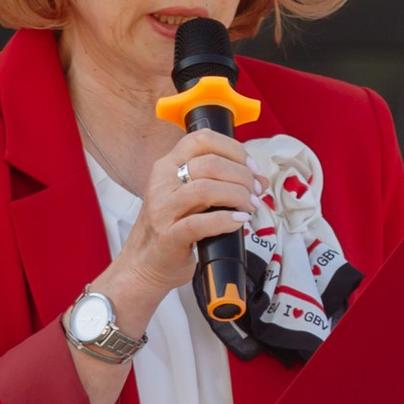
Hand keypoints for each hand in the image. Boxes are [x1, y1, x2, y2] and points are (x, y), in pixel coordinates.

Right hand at [105, 127, 260, 335]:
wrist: (143, 265)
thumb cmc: (171, 229)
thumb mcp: (193, 199)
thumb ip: (221, 184)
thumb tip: (259, 180)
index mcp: (168, 166)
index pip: (202, 139)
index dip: (233, 149)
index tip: (250, 167)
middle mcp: (162, 182)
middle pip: (210, 163)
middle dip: (242, 176)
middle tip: (254, 192)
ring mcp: (163, 208)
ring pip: (206, 189)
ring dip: (237, 196)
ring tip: (249, 207)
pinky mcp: (168, 235)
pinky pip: (201, 223)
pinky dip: (226, 220)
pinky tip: (239, 221)